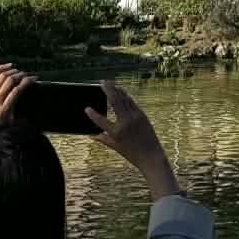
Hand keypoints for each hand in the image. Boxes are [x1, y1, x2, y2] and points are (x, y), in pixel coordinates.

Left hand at [0, 63, 33, 137]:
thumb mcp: (6, 125)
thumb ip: (18, 120)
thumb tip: (30, 118)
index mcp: (4, 108)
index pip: (18, 90)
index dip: (27, 82)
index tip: (34, 78)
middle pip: (11, 80)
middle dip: (22, 75)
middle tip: (28, 74)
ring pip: (3, 76)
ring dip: (13, 71)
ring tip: (19, 71)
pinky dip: (0, 67)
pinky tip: (8, 65)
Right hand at [85, 80, 179, 198]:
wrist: (152, 156)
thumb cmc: (133, 154)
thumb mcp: (117, 148)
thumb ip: (104, 139)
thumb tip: (92, 136)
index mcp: (117, 132)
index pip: (101, 121)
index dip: (93, 115)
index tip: (86, 108)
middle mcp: (125, 122)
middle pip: (114, 102)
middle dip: (108, 90)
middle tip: (102, 82)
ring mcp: (135, 117)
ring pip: (124, 99)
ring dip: (117, 89)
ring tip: (110, 83)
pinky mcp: (142, 114)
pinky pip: (132, 102)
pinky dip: (125, 95)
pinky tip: (121, 91)